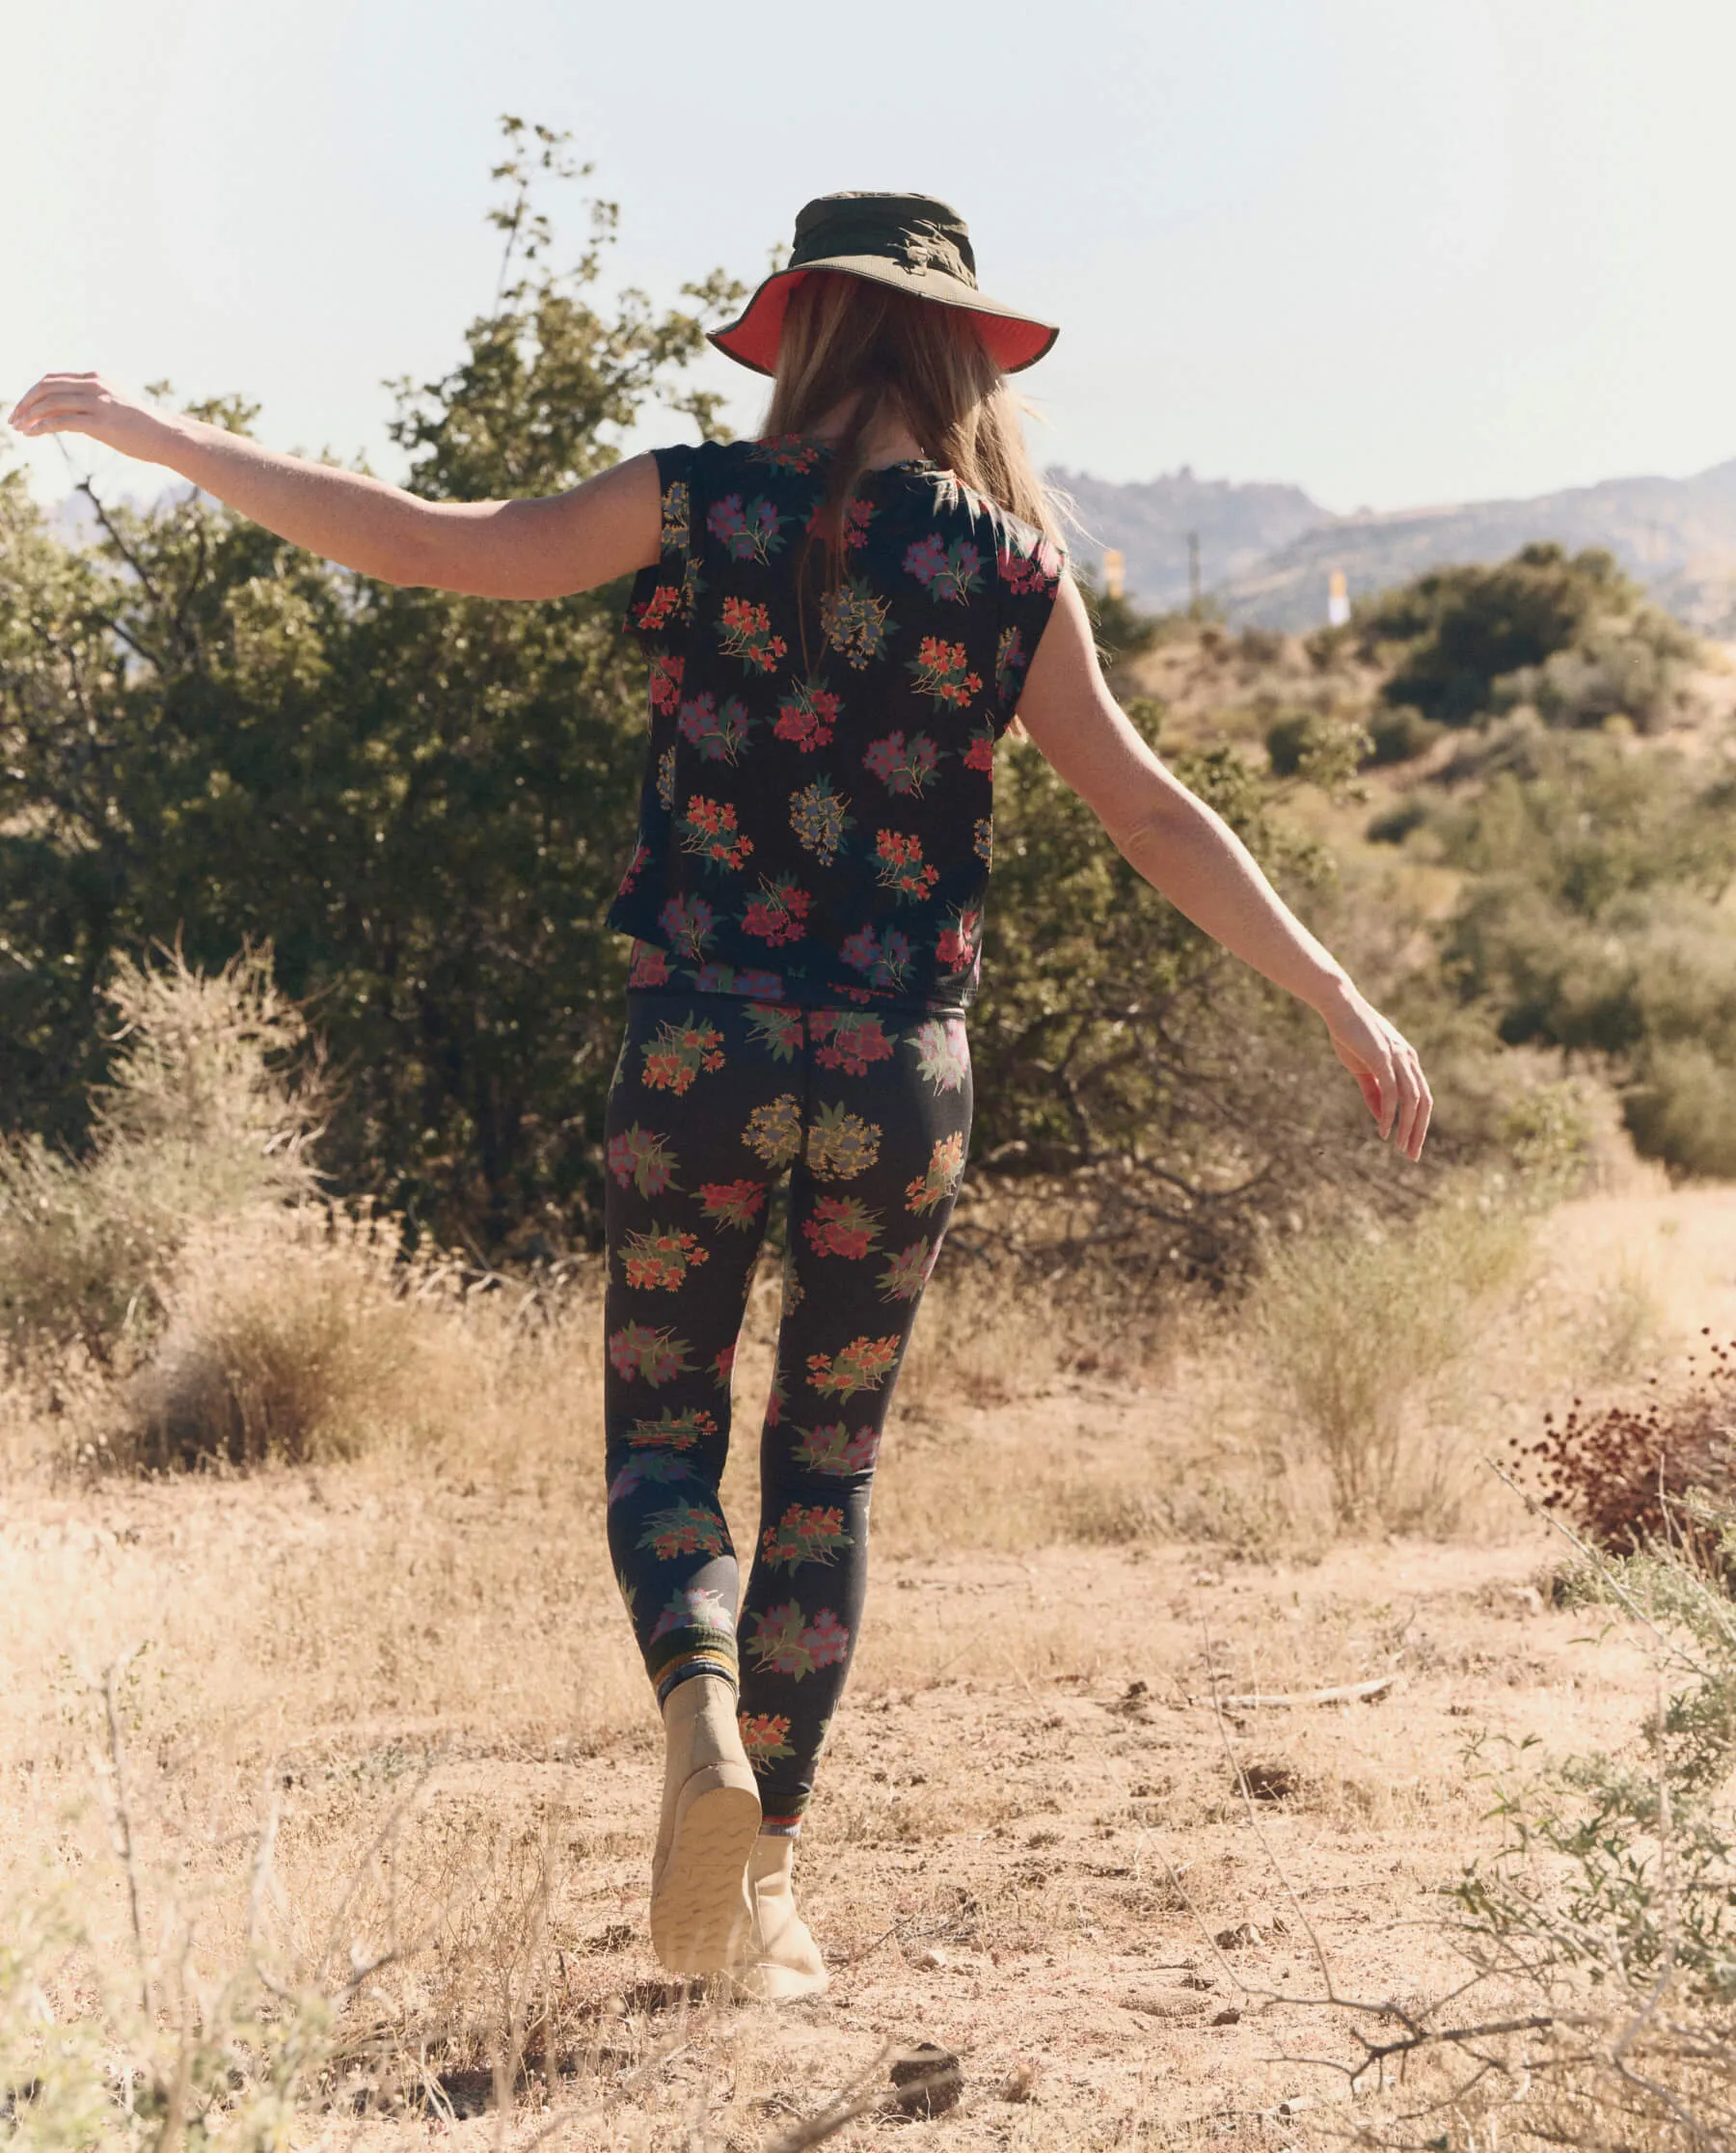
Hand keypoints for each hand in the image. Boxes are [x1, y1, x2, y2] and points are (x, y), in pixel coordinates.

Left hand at [7, 372, 175, 462]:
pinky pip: (60, 421)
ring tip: (18, 428)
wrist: (168, 436)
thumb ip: (91, 404)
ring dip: (29, 415)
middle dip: (25, 402)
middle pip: (46, 387)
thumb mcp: (115, 406)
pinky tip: (31, 434)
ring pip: (49, 403)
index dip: (32, 393)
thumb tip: (67, 415)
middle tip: (13, 419)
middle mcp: (94, 385)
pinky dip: (41, 427)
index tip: (22, 409)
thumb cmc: (144, 427)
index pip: (53, 379)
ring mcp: (97, 402)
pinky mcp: (100, 422)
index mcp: (96, 378)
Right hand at [1323, 987, 1432, 1160]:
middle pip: (1423, 1103)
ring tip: (1401, 1148)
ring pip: (1411, 1101)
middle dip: (1419, 1131)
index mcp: (1408, 1061)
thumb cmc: (1350, 1035)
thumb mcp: (1363, 1069)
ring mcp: (1398, 1059)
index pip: (1422, 1098)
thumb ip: (1374, 1093)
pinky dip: (1390, 1114)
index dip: (1419, 1123)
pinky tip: (1384, 1130)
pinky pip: (1391, 1093)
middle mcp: (1409, 1060)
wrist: (1340, 1007)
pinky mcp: (1383, 1059)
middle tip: (1412, 1155)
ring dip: (1408, 1127)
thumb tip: (1383, 1118)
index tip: (1411, 1144)